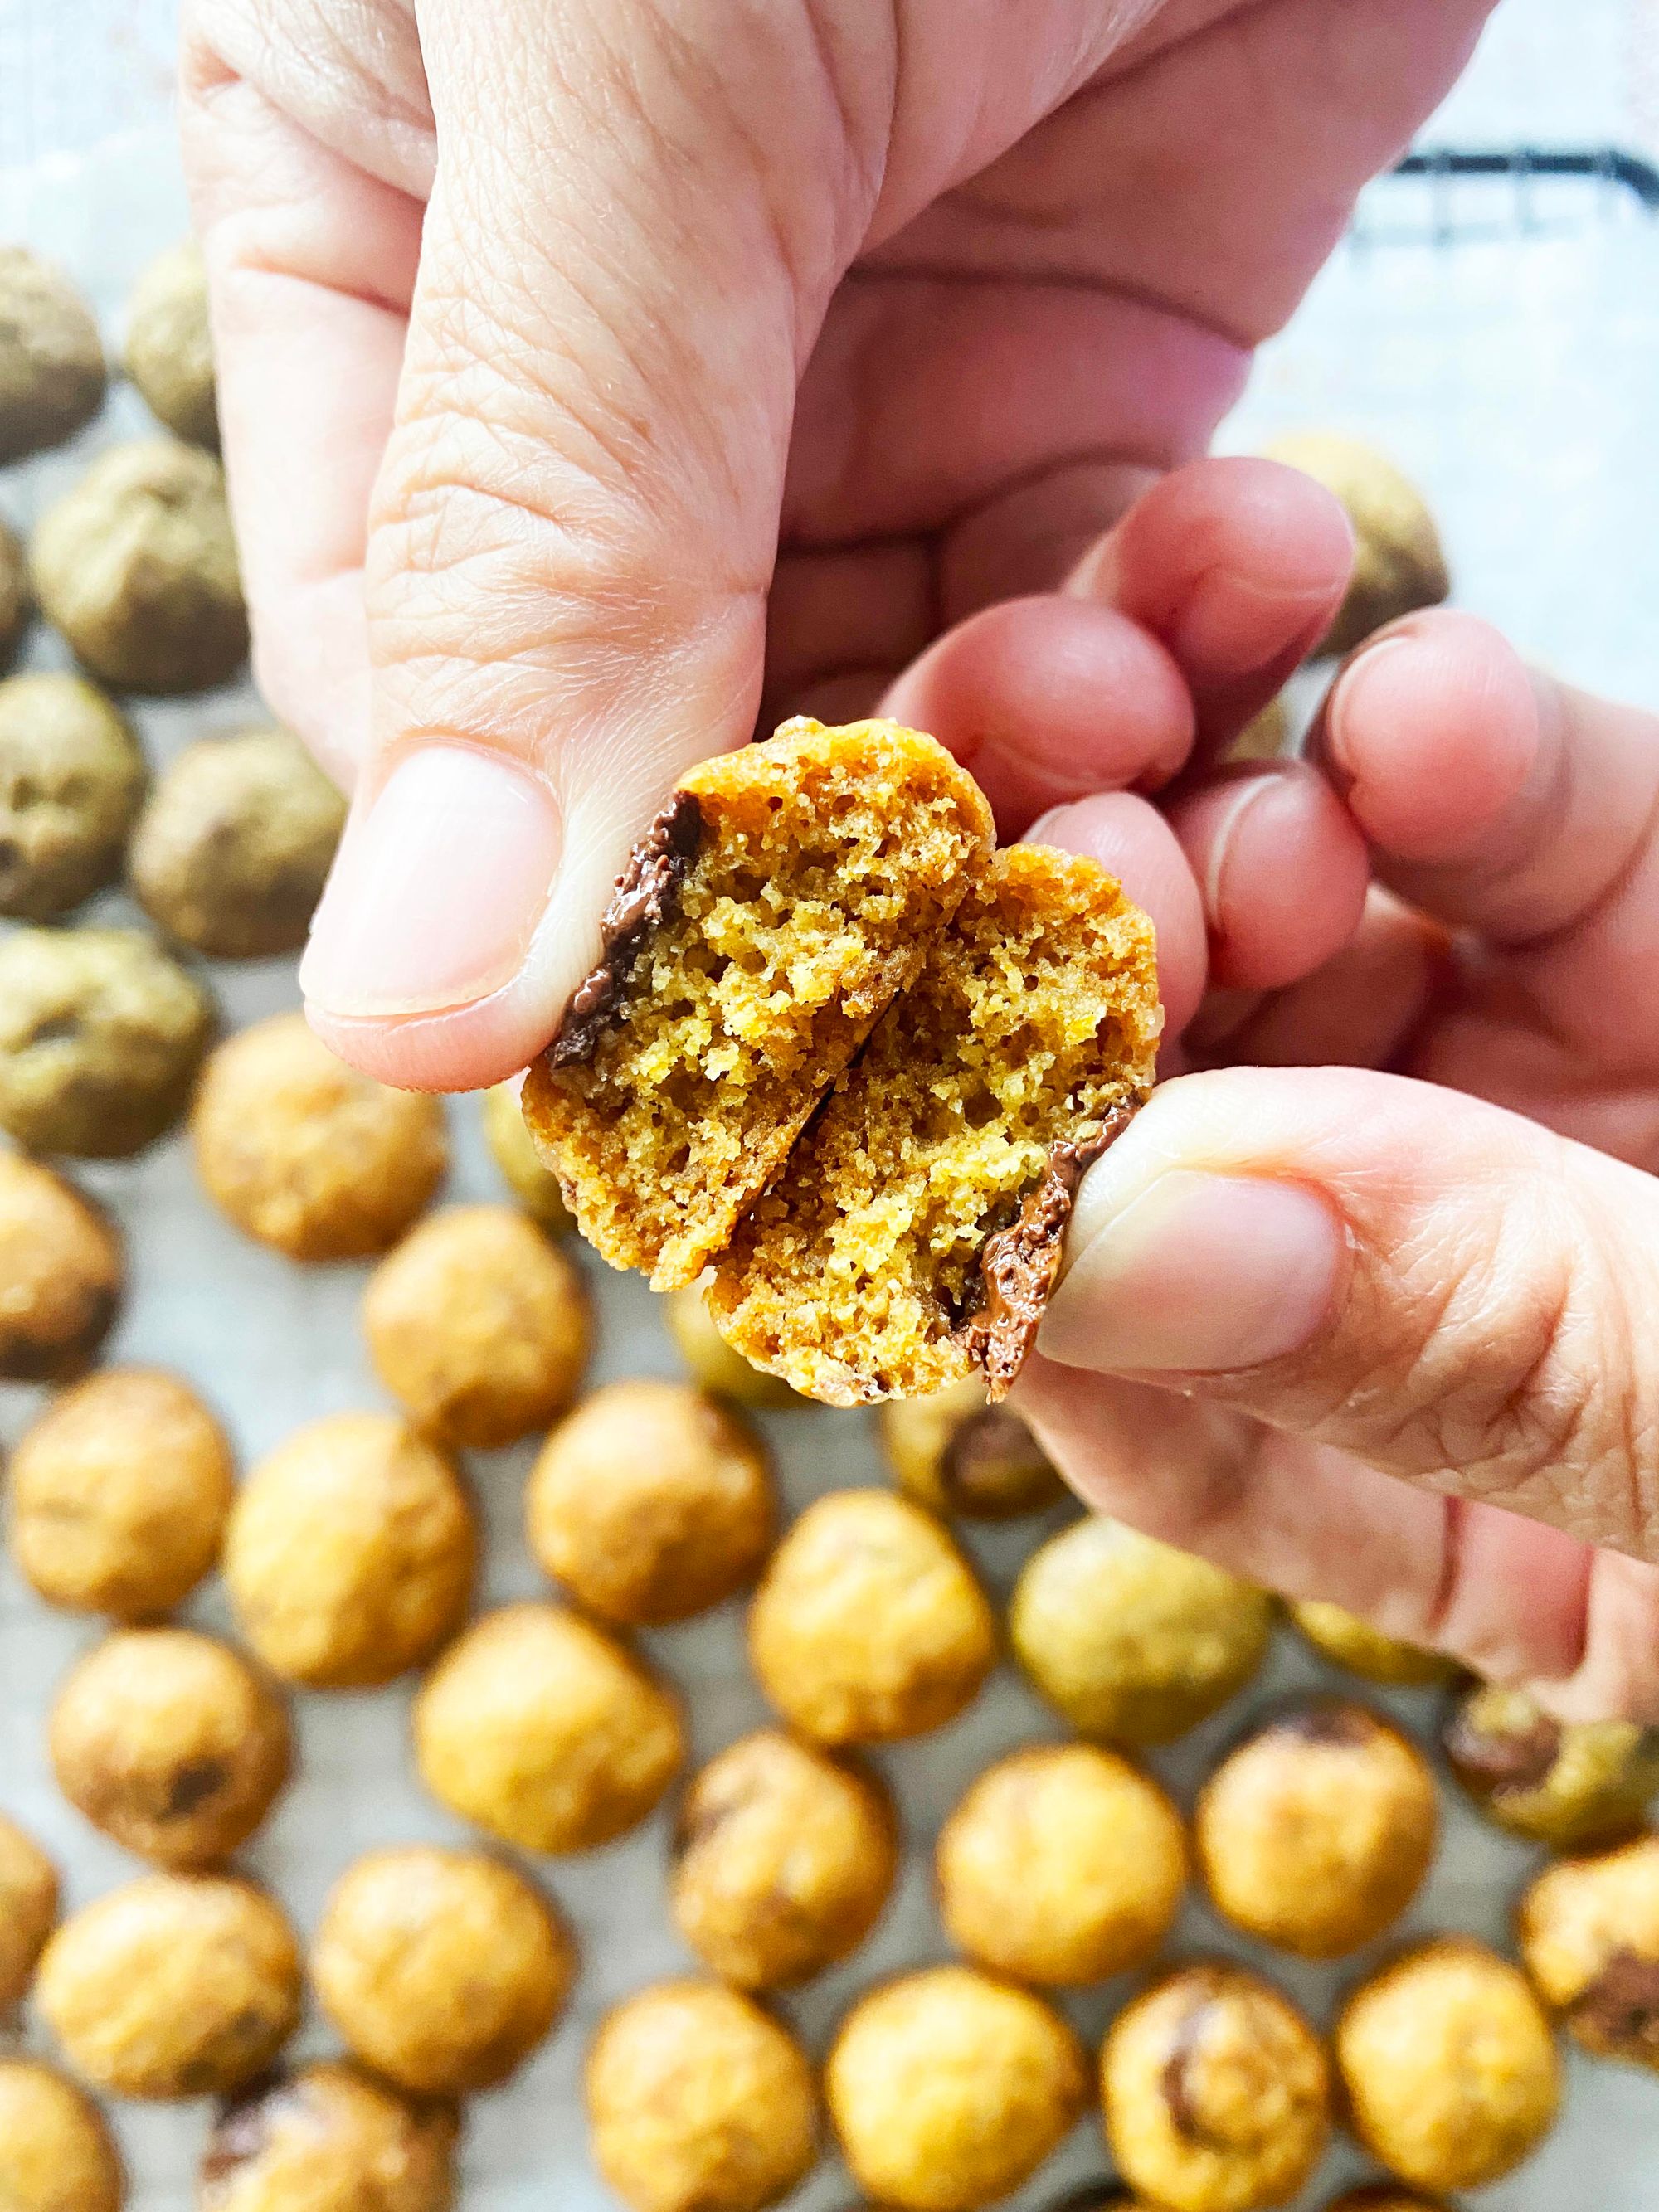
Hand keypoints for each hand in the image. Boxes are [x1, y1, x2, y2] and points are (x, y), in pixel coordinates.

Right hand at [179, 0, 1488, 1086]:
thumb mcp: (634, 54)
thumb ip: (530, 520)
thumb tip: (406, 1000)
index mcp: (370, 256)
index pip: (421, 691)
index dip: (566, 901)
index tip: (724, 1057)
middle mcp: (597, 358)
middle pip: (686, 746)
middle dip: (865, 873)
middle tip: (1030, 943)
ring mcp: (848, 365)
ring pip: (919, 715)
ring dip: (1059, 800)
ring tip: (1176, 792)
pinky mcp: (1092, 362)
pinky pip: (1116, 615)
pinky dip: (1195, 668)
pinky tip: (1261, 606)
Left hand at [1028, 620, 1658, 1722]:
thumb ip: (1499, 1366)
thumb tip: (1110, 1250)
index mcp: (1484, 1534)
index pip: (1161, 1393)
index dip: (1030, 1237)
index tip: (962, 1086)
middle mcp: (1487, 1312)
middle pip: (1198, 1135)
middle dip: (1123, 985)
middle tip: (1076, 852)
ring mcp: (1582, 1110)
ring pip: (1330, 951)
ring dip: (1264, 829)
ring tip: (1273, 760)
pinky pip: (1535, 841)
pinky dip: (1478, 768)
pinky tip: (1439, 711)